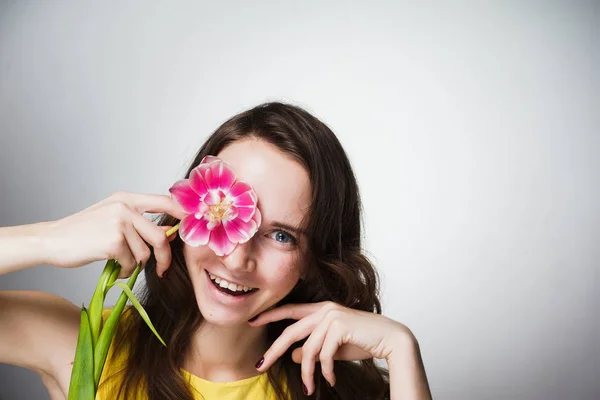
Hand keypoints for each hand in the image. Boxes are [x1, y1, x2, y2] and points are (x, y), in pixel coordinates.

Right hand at [40, 191, 185, 277]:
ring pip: (145, 253)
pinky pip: (131, 262)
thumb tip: (170, 233)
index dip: (184, 213)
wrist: (51, 240)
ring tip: (122, 264)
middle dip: (165, 257)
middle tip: (162, 269)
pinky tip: (114, 268)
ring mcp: (119, 223)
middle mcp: (125, 206)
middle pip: (160, 236)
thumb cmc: (83, 232)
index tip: (196, 225)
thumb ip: (141, 224)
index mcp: (127, 198)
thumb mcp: (113, 219)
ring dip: (136, 265)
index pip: (166, 201)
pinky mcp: (112, 241)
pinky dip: (125, 270)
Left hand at [249, 301, 414, 395]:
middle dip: (273, 351)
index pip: (290, 310)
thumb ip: (312, 347)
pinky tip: (330, 380)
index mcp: (321, 308)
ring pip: (308, 350)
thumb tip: (292, 354)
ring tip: (309, 388)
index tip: (252, 321)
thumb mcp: (332, 347)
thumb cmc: (362, 341)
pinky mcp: (339, 326)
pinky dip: (325, 372)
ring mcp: (332, 316)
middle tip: (261, 366)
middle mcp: (324, 309)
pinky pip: (324, 356)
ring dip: (307, 373)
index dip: (270, 315)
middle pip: (290, 332)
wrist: (390, 339)